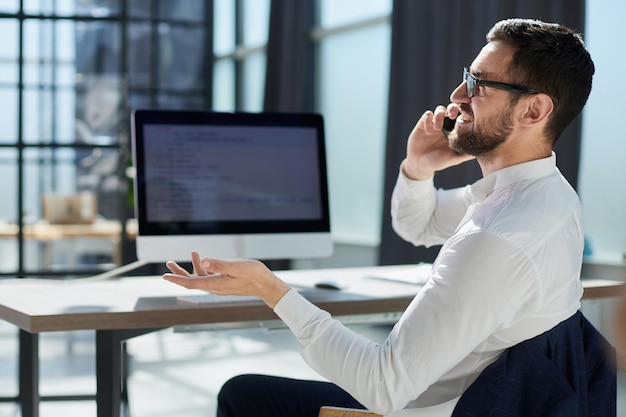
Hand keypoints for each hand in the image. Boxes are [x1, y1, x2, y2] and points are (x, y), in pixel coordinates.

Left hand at [163, 251, 290, 307]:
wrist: (266, 285)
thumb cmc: (254, 275)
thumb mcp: (237, 266)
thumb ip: (219, 264)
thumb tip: (203, 262)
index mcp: (216, 284)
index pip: (191, 283)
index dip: (177, 279)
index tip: (165, 276)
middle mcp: (216, 287)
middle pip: (192, 281)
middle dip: (179, 273)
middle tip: (169, 264)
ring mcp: (220, 285)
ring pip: (201, 278)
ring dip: (193, 267)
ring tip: (192, 253)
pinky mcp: (225, 282)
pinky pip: (210, 276)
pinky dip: (205, 267)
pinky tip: (207, 258)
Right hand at [402, 104, 473, 179]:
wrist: (420, 164)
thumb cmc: (438, 161)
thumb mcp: (453, 159)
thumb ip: (464, 155)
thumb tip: (481, 152)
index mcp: (456, 130)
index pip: (463, 116)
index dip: (466, 114)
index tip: (467, 117)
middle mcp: (446, 124)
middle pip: (452, 108)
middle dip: (453, 108)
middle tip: (453, 115)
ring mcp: (435, 123)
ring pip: (440, 109)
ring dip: (439, 115)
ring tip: (438, 128)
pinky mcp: (423, 123)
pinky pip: (427, 115)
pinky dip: (428, 121)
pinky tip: (428, 132)